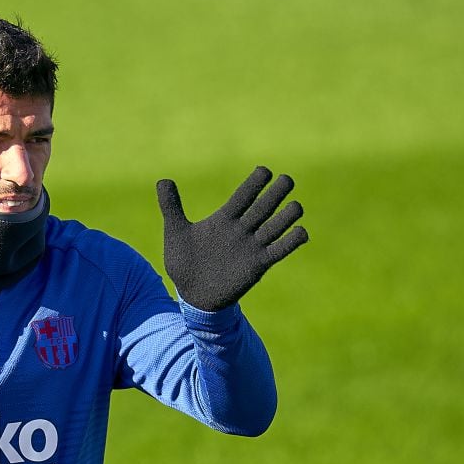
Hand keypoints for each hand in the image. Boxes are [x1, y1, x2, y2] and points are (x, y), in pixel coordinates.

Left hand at [156, 166, 308, 310]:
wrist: (191, 294)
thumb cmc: (184, 262)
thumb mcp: (176, 232)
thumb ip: (171, 206)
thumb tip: (163, 180)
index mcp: (224, 219)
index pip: (243, 197)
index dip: (254, 184)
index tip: (264, 170)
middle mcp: (241, 230)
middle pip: (263, 207)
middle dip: (275, 194)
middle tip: (286, 180)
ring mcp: (251, 247)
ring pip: (274, 227)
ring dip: (287, 217)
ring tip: (296, 206)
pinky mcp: (258, 265)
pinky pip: (279, 251)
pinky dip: (291, 242)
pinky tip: (301, 232)